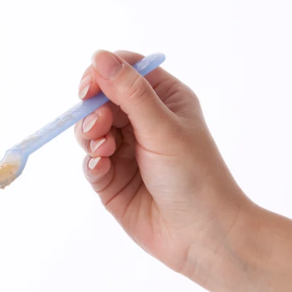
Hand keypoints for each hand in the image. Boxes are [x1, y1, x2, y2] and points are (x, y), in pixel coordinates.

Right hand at [74, 50, 252, 282]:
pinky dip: (91, 162)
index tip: (88, 88)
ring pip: (90, 131)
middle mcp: (143, 123)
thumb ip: (129, 92)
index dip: (103, 74)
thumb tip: (99, 56)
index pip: (125, 71)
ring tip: (104, 151)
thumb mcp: (162, 127)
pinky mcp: (112, 181)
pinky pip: (90, 162)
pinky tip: (102, 167)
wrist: (202, 235)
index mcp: (164, 100)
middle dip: (93, 111)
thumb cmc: (194, 177)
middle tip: (100, 127)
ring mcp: (126, 152)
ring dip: (90, 136)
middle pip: (101, 100)